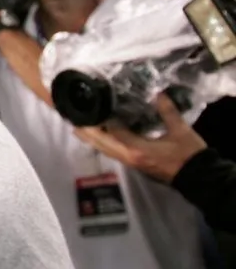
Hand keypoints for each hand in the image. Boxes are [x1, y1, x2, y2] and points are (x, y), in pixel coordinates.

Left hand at [74, 94, 207, 182]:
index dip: (102, 119)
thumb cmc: (189, 156)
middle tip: (71, 120)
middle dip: (86, 132)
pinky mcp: (134, 165)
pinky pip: (113, 153)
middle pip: (101, 143)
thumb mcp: (181, 131)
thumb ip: (168, 111)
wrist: (200, 178)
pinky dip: (103, 144)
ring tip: (77, 128)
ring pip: (105, 150)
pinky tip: (98, 138)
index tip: (91, 106)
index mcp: (137, 149)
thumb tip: (157, 93)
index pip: (113, 131)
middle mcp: (129, 157)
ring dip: (91, 139)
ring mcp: (131, 163)